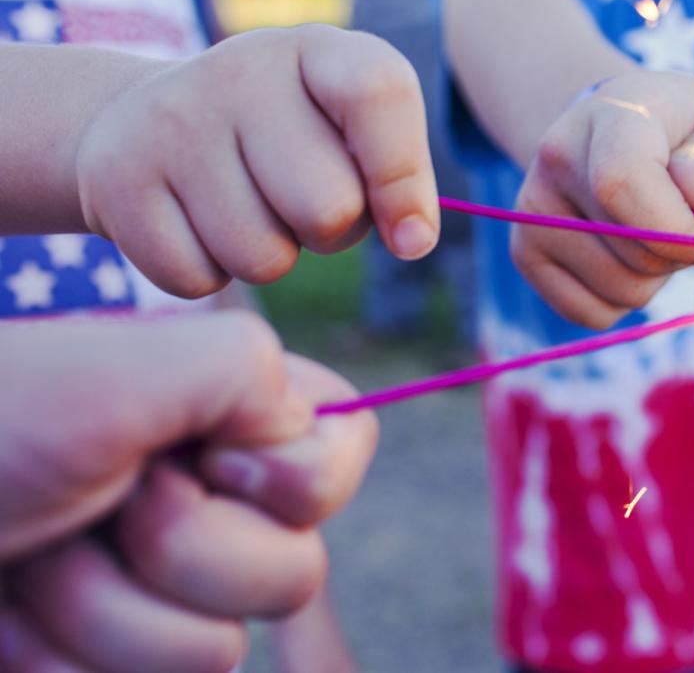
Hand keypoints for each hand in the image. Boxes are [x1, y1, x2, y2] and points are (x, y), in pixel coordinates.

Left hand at [0, 312, 377, 672]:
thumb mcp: (123, 368)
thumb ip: (247, 372)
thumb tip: (300, 431)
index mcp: (229, 418)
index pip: (343, 457)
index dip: (291, 479)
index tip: (208, 458)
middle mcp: (207, 501)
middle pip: (293, 576)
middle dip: (177, 553)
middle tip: (95, 504)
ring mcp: (151, 590)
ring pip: (212, 656)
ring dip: (97, 612)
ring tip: (29, 559)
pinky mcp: (98, 658)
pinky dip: (56, 660)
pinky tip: (12, 619)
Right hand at [74, 25, 439, 298]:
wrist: (140, 121)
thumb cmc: (281, 138)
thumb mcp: (343, 131)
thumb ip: (396, 174)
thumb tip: (414, 240)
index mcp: (316, 49)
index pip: (378, 92)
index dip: (404, 177)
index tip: (412, 236)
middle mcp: (239, 71)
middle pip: (328, 207)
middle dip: (331, 233)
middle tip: (300, 205)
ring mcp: (171, 121)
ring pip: (263, 257)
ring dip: (269, 256)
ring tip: (246, 209)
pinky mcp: (118, 180)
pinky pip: (199, 278)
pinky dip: (209, 272)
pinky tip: (196, 224)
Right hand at [513, 70, 693, 328]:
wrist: (615, 129)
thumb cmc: (682, 133)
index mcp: (610, 115)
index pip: (622, 184)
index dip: (676, 230)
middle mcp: (557, 158)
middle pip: (638, 252)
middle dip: (681, 252)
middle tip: (684, 218)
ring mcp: (532, 210)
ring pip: (622, 290)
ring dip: (658, 277)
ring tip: (652, 231)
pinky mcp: (525, 252)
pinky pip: (594, 314)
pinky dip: (624, 300)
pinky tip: (625, 255)